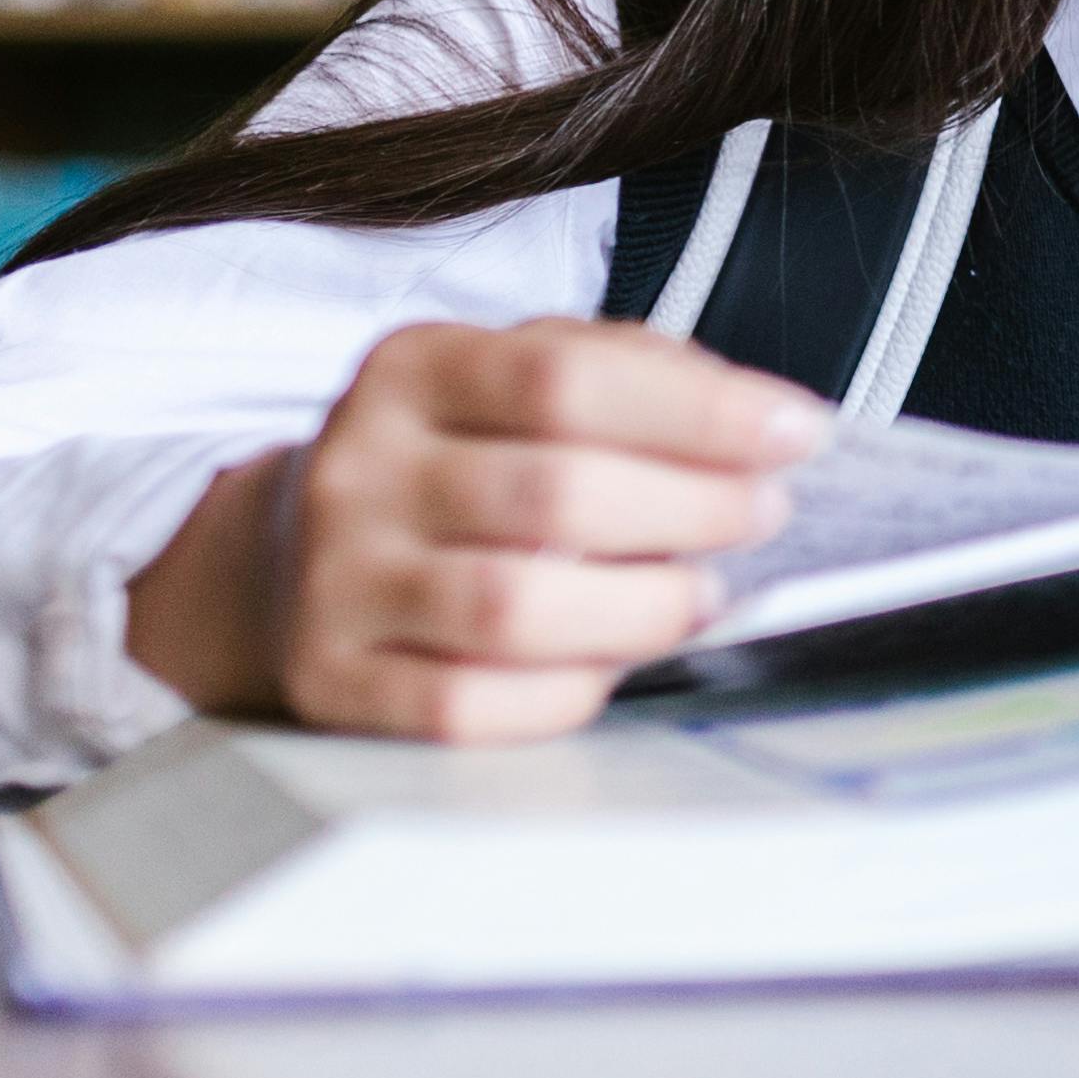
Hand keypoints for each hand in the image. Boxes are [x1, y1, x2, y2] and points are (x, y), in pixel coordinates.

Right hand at [125, 319, 824, 743]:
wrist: (282, 556)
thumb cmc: (449, 459)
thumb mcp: (514, 375)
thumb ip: (629, 372)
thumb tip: (755, 418)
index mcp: (414, 370)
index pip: (566, 378)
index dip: (699, 411)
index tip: (795, 431)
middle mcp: (362, 469)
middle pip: (552, 495)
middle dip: (691, 510)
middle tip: (759, 516)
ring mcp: (339, 582)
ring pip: (511, 610)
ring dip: (641, 610)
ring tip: (699, 596)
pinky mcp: (333, 683)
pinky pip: (467, 707)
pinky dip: (565, 692)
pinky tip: (609, 664)